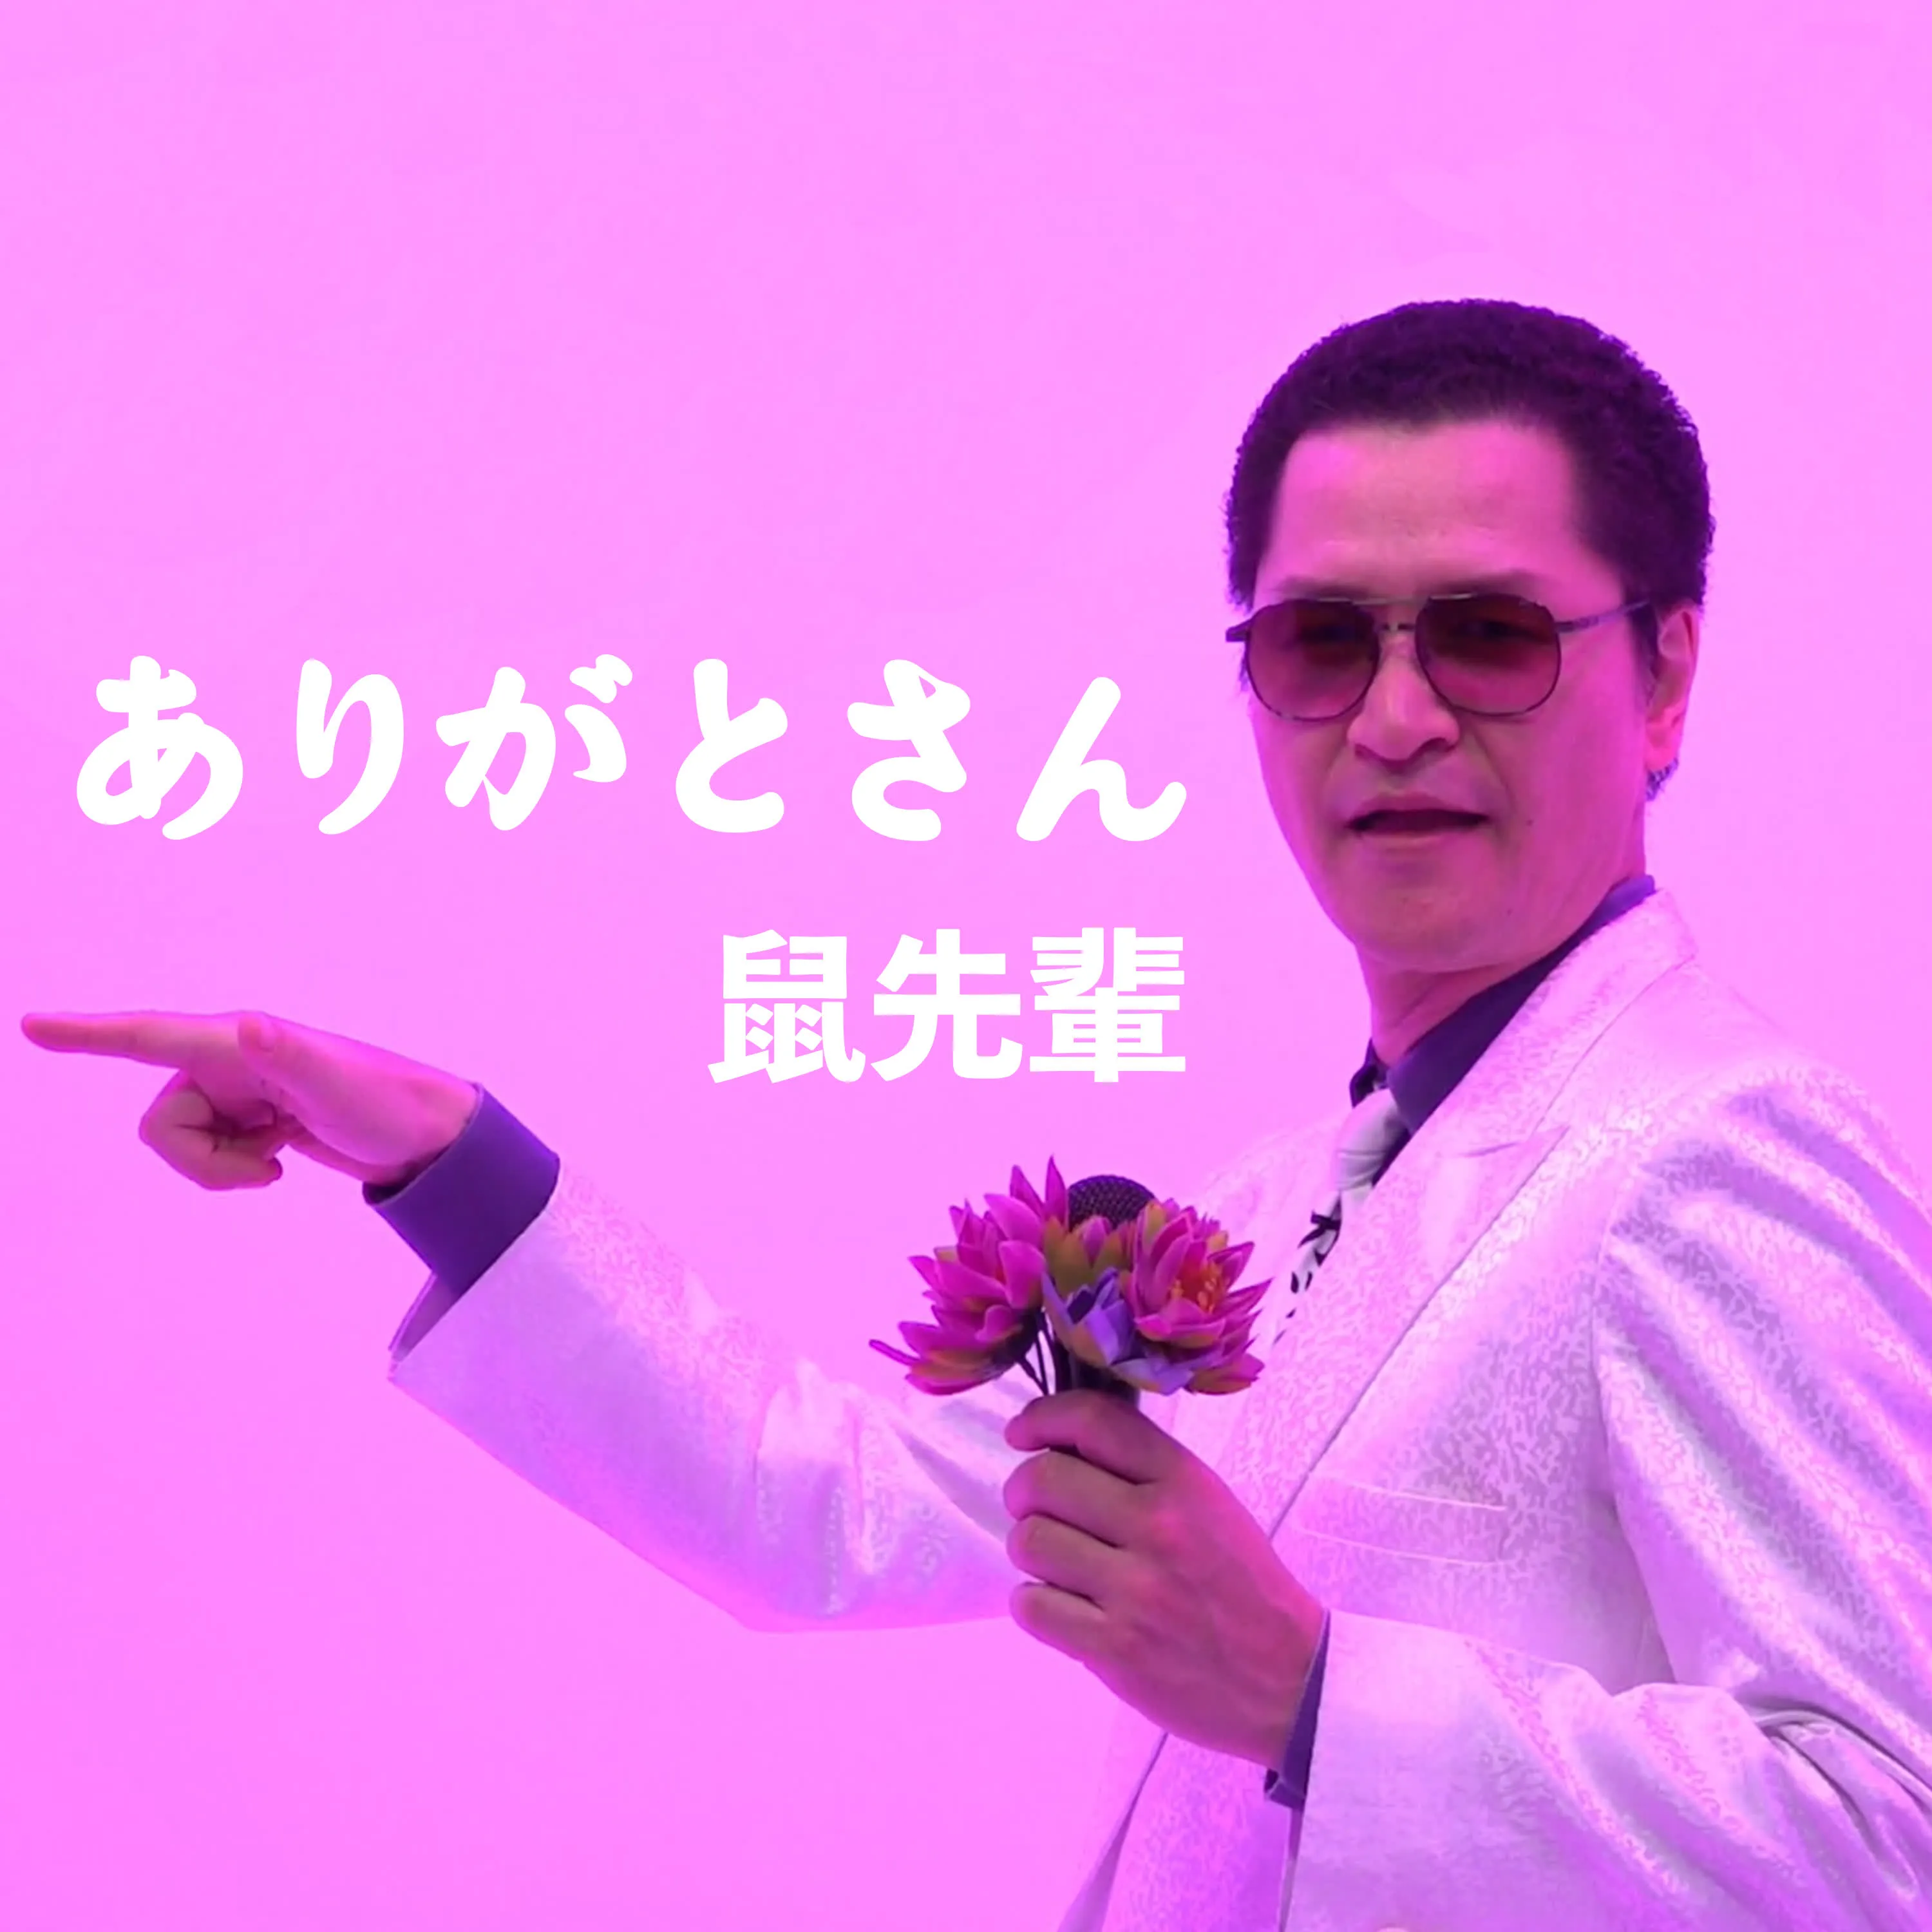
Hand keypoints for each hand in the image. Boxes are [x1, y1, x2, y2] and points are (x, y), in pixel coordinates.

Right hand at [20, 1008, 478, 1190]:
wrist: (426, 1138)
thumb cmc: (387, 1103)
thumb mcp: (338, 1085)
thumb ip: (290, 1056)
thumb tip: (250, 1029)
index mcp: (237, 1041)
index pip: (148, 1036)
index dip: (89, 1033)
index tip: (31, 1025)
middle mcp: (230, 1058)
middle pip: (161, 1121)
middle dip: (198, 1161)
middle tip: (265, 1169)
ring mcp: (239, 1089)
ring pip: (181, 1141)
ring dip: (220, 1167)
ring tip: (278, 1159)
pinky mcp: (251, 1116)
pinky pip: (207, 1152)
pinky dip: (235, 1168)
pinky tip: (280, 1158)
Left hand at [1002, 1390, 1324, 1766]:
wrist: (1289, 1678)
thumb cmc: (1243, 1584)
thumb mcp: (1210, 1504)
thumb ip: (1145, 1470)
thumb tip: (1063, 1441)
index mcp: (1184, 1481)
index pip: (1092, 1420)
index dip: (1042, 1417)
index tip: (1021, 1433)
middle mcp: (1157, 1525)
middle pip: (1044, 1479)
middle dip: (1024, 1491)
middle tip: (1034, 1507)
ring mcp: (1134, 1589)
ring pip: (1030, 1541)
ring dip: (1029, 1548)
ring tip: (1055, 1563)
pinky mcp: (1115, 1648)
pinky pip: (1032, 1606)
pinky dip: (1035, 1604)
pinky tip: (1061, 1607)